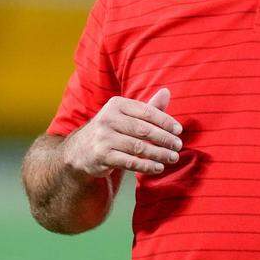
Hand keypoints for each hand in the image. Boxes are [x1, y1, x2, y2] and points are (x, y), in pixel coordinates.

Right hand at [62, 87, 182, 176]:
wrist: (81, 149)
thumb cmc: (112, 130)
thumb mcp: (127, 115)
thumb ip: (148, 107)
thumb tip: (167, 92)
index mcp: (117, 104)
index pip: (146, 112)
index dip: (165, 121)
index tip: (179, 131)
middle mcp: (108, 119)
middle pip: (143, 130)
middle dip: (164, 139)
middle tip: (178, 146)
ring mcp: (103, 138)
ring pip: (138, 147)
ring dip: (159, 154)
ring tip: (172, 158)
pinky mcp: (101, 156)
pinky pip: (129, 162)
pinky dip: (146, 166)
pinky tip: (158, 168)